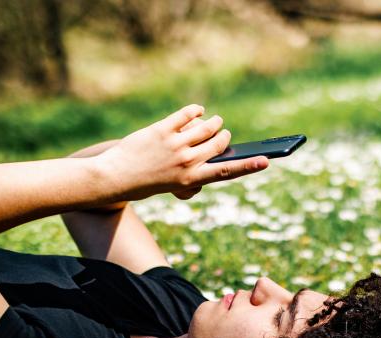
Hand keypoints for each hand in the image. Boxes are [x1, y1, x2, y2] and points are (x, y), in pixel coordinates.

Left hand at [93, 104, 268, 202]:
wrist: (115, 177)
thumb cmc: (147, 183)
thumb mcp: (175, 184)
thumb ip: (195, 169)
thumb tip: (211, 144)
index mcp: (192, 179)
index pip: (227, 171)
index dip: (249, 166)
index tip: (265, 161)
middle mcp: (186, 162)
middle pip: (218, 143)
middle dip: (224, 136)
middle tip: (223, 133)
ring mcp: (174, 145)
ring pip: (205, 127)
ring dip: (213, 122)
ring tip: (214, 121)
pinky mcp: (161, 130)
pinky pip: (186, 115)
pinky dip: (195, 111)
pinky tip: (198, 110)